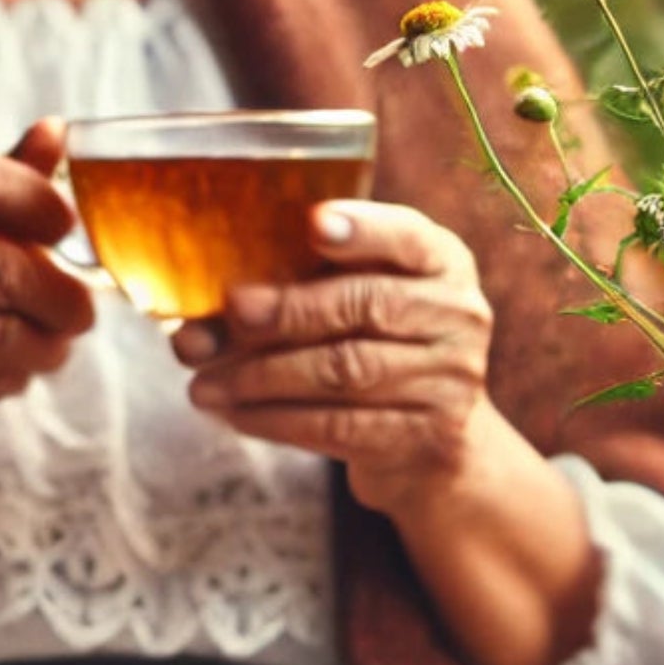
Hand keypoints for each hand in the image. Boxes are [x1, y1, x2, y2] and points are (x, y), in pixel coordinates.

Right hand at [0, 117, 96, 465]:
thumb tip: (56, 132)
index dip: (34, 199)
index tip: (63, 224)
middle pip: (3, 270)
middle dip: (61, 295)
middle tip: (79, 307)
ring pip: (5, 334)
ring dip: (47, 343)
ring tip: (51, 340)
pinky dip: (12, 377)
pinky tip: (5, 369)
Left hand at [172, 200, 495, 511]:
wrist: (432, 442)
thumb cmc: (376, 347)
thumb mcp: (361, 298)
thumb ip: (305, 282)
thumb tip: (214, 300)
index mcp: (442, 262)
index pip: (406, 237)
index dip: (362, 229)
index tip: (312, 222)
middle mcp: (458, 314)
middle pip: (369, 305)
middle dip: (291, 309)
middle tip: (231, 313)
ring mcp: (451, 379)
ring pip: (347, 371)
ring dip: (265, 376)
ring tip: (204, 384)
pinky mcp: (429, 436)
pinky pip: (342, 426)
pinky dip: (278, 421)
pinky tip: (236, 415)